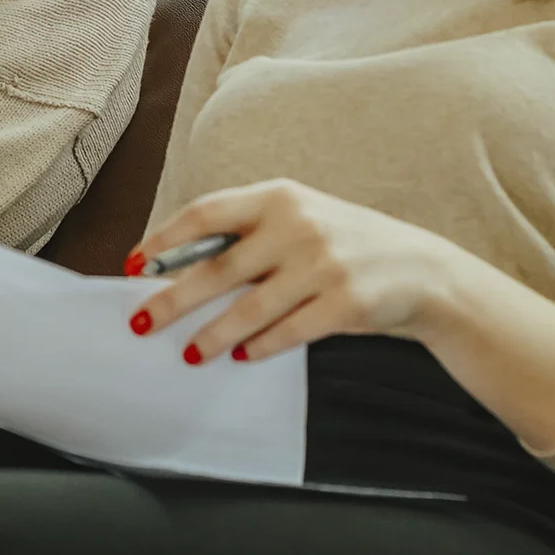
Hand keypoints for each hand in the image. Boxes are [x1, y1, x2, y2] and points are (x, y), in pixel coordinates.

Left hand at [129, 179, 453, 363]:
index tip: (133, 265)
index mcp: (277, 197)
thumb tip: (177, 264)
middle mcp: (296, 225)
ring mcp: (322, 263)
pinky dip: (261, 346)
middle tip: (141, 323)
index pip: (206, 214)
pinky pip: (289, 331)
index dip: (165, 239)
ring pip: (250, 307)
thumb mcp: (297, 218)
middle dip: (174, 298)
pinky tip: (241, 357)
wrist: (421, 268)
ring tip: (190, 354)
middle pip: (219, 266)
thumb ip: (247, 232)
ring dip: (214, 334)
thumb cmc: (341, 242)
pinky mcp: (345, 302)